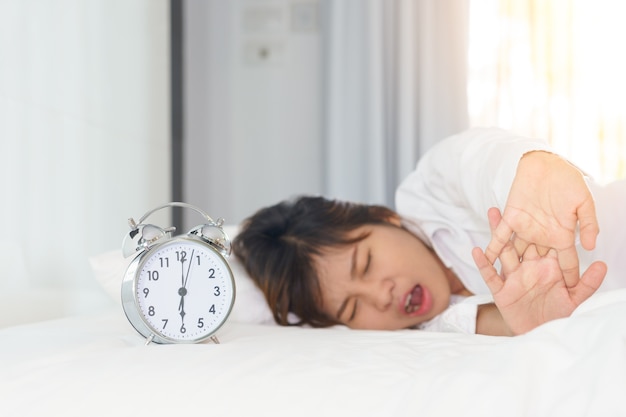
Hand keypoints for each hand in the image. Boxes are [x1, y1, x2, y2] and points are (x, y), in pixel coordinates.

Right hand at [473, 208, 605, 334]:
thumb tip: (601, 264)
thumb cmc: (558, 316)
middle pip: (520, 240)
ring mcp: (513, 277)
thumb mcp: (576, 300)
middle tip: (510, 201)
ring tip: (493, 213)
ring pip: (503, 251)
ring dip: (496, 233)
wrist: (542, 335)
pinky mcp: (501, 290)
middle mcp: (528, 268)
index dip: (540, 224)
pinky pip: (490, 274)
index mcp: (546, 266)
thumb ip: (588, 283)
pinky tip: (478, 250)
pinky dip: (484, 263)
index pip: (542, 242)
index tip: (540, 204)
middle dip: (514, 222)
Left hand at [484, 151, 599, 286]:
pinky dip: (491, 249)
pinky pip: (499, 238)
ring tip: (505, 287)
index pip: (567, 261)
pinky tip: (485, 261)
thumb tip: (590, 247)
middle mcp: (542, 236)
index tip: (569, 294)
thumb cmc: (568, 180)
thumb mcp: (584, 203)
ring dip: (511, 269)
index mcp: (561, 235)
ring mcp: (525, 229)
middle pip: (539, 263)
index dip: (569, 276)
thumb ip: (587, 224)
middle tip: (533, 298)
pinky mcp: (510, 219)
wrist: (546, 164)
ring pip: (516, 254)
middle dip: (537, 281)